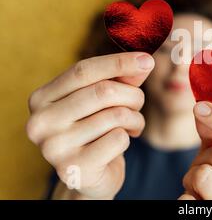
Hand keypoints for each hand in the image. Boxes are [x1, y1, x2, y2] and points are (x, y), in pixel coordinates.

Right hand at [26, 52, 153, 198]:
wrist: (90, 174)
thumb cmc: (97, 129)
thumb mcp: (107, 99)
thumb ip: (122, 78)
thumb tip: (145, 60)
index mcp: (42, 98)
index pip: (83, 70)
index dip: (118, 63)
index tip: (148, 59)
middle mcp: (40, 121)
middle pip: (103, 92)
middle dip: (132, 96)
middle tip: (138, 105)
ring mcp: (53, 148)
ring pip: (115, 116)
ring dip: (134, 118)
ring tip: (132, 126)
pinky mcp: (73, 168)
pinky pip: (118, 139)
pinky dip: (128, 138)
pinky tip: (120, 143)